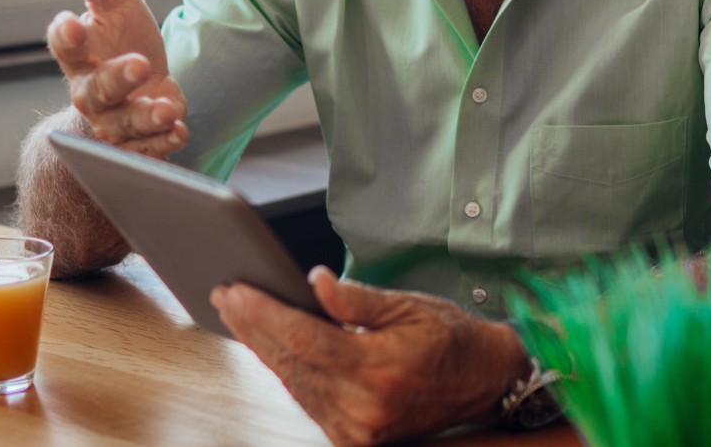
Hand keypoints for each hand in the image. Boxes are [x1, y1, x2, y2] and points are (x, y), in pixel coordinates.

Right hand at [47, 0, 188, 157]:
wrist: (140, 86)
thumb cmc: (120, 38)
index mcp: (80, 53)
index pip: (65, 45)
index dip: (66, 35)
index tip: (72, 22)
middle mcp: (91, 91)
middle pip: (95, 91)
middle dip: (117, 79)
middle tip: (139, 65)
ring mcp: (114, 120)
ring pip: (123, 124)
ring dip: (146, 117)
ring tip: (167, 108)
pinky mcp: (138, 142)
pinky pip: (146, 149)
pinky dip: (163, 143)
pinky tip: (179, 130)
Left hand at [211, 267, 531, 446]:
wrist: (484, 382)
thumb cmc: (451, 338)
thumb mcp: (410, 305)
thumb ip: (356, 298)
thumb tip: (314, 281)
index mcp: (378, 368)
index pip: (303, 338)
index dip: (265, 313)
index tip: (237, 289)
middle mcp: (364, 406)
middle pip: (290, 363)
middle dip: (253, 326)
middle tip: (226, 295)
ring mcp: (357, 429)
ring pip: (294, 384)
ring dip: (264, 348)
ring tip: (240, 314)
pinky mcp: (355, 440)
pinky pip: (309, 401)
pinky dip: (288, 372)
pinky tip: (270, 346)